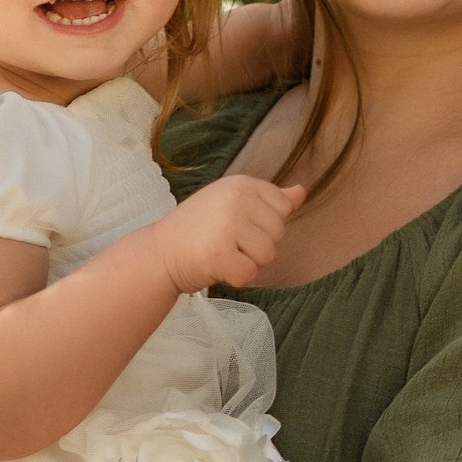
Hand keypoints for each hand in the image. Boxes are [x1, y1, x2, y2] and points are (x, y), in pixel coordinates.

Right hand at [153, 174, 304, 295]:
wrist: (159, 253)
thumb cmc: (199, 229)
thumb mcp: (233, 203)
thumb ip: (270, 199)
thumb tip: (302, 191)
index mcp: (242, 184)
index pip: (283, 207)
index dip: (264, 224)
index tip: (238, 225)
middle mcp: (236, 199)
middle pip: (279, 233)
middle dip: (257, 245)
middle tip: (226, 241)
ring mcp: (227, 225)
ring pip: (268, 255)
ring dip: (248, 262)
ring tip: (222, 253)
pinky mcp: (218, 254)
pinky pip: (250, 274)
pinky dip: (236, 278)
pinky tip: (217, 267)